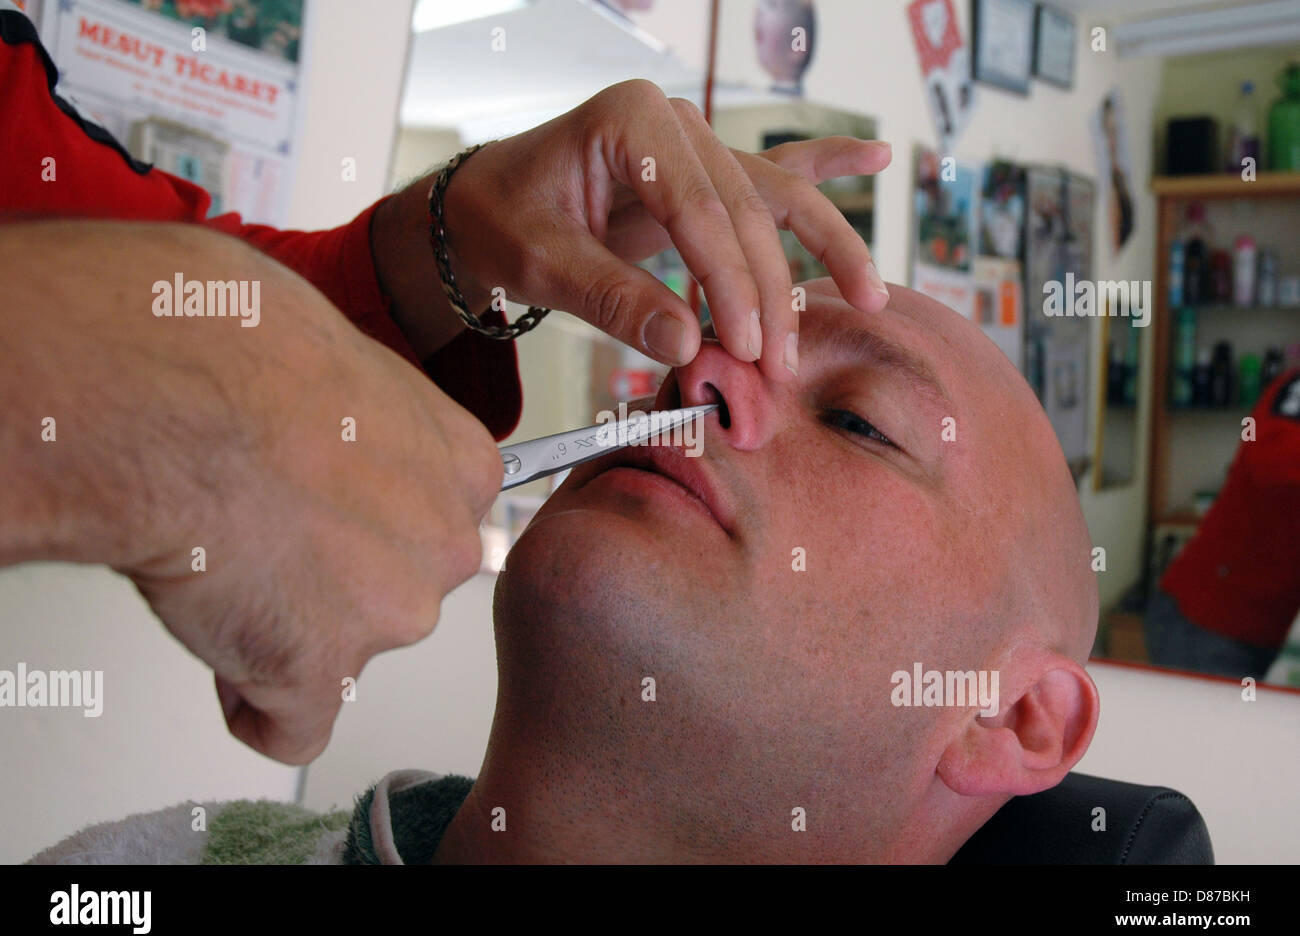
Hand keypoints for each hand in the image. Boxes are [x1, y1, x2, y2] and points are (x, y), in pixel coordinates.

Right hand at [1, 222, 502, 763]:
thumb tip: (333, 424)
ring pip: (347, 650)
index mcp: (460, 463)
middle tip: (260, 532)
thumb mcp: (338, 354)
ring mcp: (390, 616)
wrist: (164, 396)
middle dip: (336, 578)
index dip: (369, 519)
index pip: (434, 519)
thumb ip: (368, 418)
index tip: (327, 509)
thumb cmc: (232, 345)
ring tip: (218, 564)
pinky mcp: (317, 673)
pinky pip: (296, 725)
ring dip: (287, 629)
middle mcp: (445, 545)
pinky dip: (256, 705)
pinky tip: (226, 662)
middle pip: (398, 587)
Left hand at [438, 79, 890, 377]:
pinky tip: (875, 157)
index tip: (742, 346)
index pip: (700, 210)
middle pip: (746, 209)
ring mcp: (693, 144)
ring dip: (822, 249)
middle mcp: (673, 123)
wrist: (483, 206)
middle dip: (770, 291)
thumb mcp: (542, 262)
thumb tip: (687, 345)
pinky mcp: (701, 175)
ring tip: (870, 294)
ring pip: (774, 196)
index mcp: (630, 120)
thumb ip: (613, 298)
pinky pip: (771, 173)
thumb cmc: (502, 222)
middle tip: (778, 362)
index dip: (729, 283)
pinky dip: (825, 167)